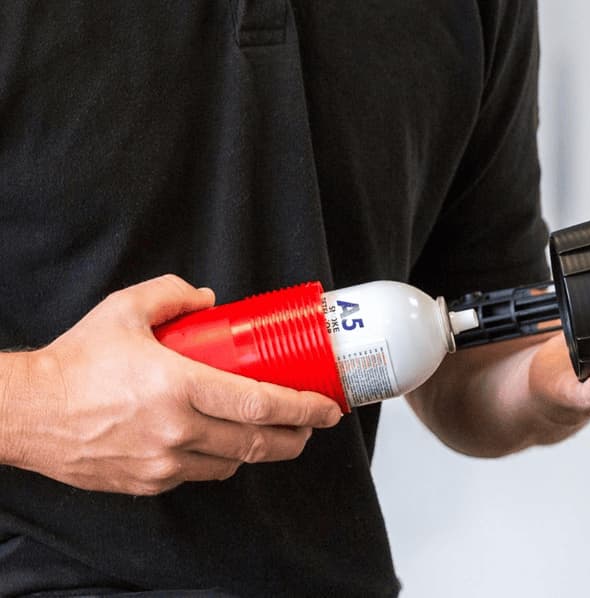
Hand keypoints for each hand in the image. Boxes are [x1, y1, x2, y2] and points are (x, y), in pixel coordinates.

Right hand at [0, 275, 341, 494]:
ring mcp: (162, 463)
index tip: (328, 408)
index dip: (303, 409)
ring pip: (232, 464)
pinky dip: (220, 461)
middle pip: (258, 444)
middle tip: (312, 425)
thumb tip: (211, 301)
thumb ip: (173, 295)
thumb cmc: (74, 362)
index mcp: (178, 386)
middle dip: (296, 437)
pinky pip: (200, 475)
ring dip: (259, 450)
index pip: (260, 404)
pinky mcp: (147, 482)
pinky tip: (222, 444)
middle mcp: (176, 430)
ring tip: (272, 432)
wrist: (25, 412)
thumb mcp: (125, 310)